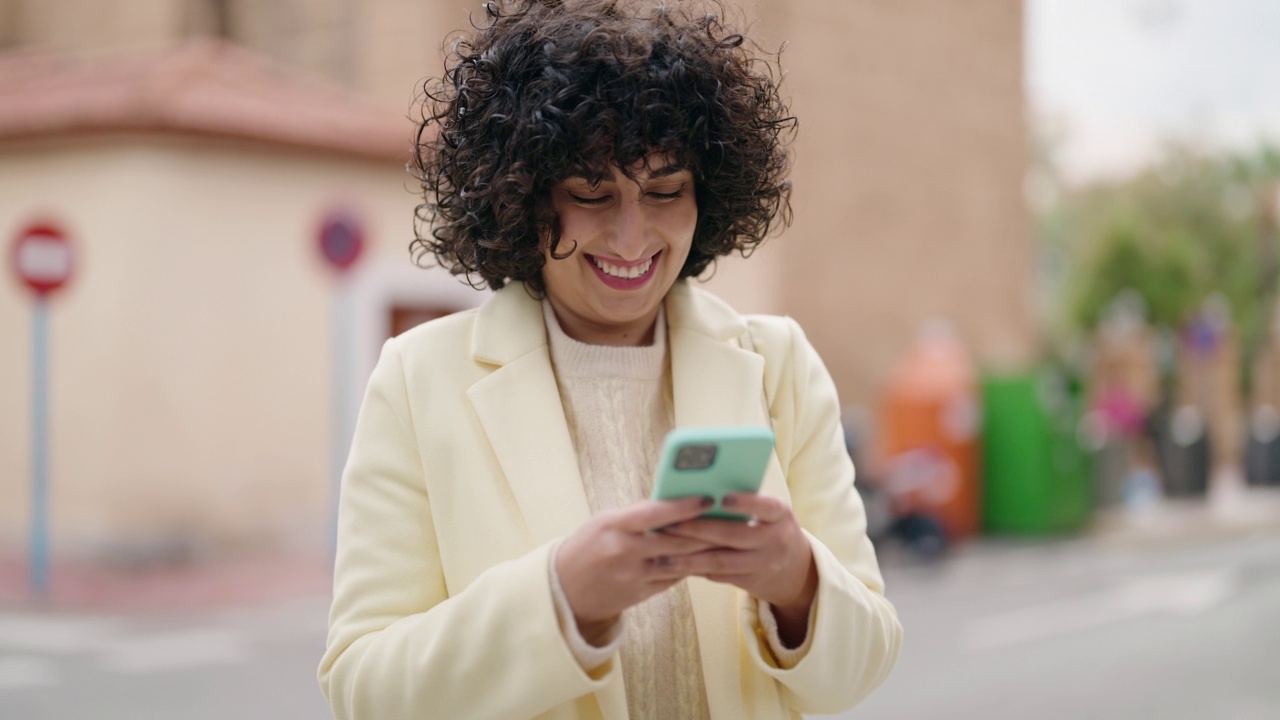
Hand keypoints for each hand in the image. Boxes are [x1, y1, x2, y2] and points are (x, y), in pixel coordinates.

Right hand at [556, 495, 720, 638]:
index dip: (684, 506)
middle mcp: (625, 552)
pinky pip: (673, 579)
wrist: (565, 590)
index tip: (708, 498)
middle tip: (730, 518)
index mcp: (614, 526)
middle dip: (705, 530)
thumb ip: (638, 515)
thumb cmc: (588, 546)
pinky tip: (704, 557)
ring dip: (703, 550)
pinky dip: (689, 567)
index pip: (655, 514)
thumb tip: (676, 503)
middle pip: (675, 541)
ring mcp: (634, 576)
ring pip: (679, 562)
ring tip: (726, 537)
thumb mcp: (606, 522)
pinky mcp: (641, 594)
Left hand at [659, 493, 816, 644]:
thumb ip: (744, 503)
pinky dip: (696, 569)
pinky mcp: (750, 582)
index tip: (722, 497)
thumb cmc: (771, 527)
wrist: (795, 568)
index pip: (765, 506)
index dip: (745, 502)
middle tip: (670, 524)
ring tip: (663, 554)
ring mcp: (764, 564)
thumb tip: (699, 492)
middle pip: (735, 535)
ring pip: (722, 561)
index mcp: (780, 514)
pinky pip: (719, 576)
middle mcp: (776, 540)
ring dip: (690, 558)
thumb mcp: (769, 512)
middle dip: (699, 530)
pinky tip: (674, 565)